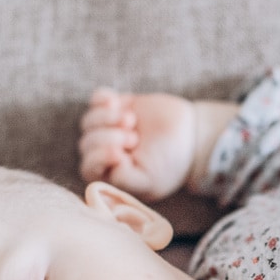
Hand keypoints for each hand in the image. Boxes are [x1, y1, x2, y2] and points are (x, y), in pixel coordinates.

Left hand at [79, 88, 195, 202]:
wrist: (192, 136)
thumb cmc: (171, 163)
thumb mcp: (149, 181)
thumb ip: (124, 180)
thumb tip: (105, 166)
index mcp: (111, 175)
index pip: (89, 167)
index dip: (99, 157)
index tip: (120, 152)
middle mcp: (105, 153)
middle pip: (87, 143)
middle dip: (109, 138)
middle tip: (134, 137)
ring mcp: (109, 129)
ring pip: (88, 122)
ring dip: (106, 118)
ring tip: (131, 120)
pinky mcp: (116, 108)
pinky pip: (96, 100)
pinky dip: (102, 99)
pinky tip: (117, 102)